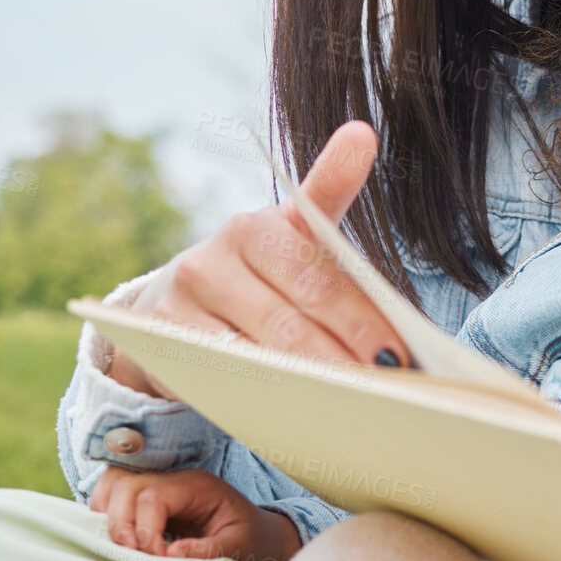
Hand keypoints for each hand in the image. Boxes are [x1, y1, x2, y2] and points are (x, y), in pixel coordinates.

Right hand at [89, 467, 303, 560]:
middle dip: (122, 526)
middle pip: (125, 485)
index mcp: (198, 487)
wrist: (256, 536)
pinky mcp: (144, 502)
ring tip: (127, 550)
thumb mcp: (240, 548)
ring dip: (109, 519)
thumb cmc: (249, 541)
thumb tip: (169, 554)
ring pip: (112, 486)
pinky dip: (107, 519)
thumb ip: (209, 551)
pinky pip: (110, 499)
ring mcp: (156, 488)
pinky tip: (123, 543)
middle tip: (137, 557)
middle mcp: (173, 481)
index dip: (146, 531)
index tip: (159, 559)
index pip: (154, 497)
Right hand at [106, 120, 410, 397]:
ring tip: (355, 408)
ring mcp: (181, 304)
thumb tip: (363, 144)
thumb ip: (330, 194)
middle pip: (292, 322)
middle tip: (383, 392)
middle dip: (343, 360)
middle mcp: (212, 260)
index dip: (360, 319)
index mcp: (256, 228)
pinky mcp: (161, 344)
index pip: (318, 277)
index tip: (399, 354)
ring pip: (258, 356)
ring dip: (311, 387)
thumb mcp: (289, 232)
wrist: (169, 302)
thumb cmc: (258, 271)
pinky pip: (225, 381)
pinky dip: (269, 402)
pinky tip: (303, 417)